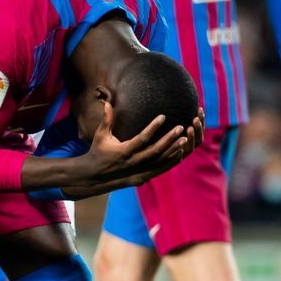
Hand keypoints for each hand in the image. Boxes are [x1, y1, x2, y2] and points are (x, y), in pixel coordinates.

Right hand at [81, 110, 202, 184]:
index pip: (142, 139)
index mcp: (123, 151)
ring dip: (173, 150)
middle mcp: (132, 162)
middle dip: (169, 139)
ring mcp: (138, 171)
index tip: (163, 116)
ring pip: (160, 161)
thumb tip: (108, 103)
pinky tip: (179, 153)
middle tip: (180, 128)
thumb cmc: (98, 151)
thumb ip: (106, 120)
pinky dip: (170, 162)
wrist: (95, 175)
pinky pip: (159, 169)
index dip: (153, 128)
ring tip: (185, 138)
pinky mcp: (142, 176)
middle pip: (155, 151)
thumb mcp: (100, 136)